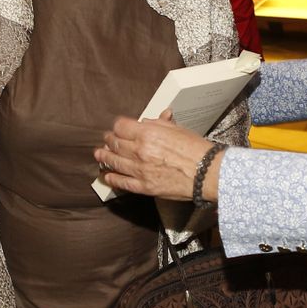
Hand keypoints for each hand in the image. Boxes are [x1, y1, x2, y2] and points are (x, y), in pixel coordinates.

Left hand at [95, 111, 217, 202]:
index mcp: (147, 133)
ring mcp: (140, 170)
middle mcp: (139, 150)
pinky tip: (107, 176)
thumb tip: (147, 121)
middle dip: (109, 140)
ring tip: (99, 155)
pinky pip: (122, 182)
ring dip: (104, 157)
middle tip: (106, 140)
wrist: (207, 172)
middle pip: (115, 143)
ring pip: (114, 162)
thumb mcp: (177, 129)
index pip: (121, 126)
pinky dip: (112, 178)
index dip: (117, 126)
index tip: (116, 128)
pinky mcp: (144, 187)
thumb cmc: (196, 149)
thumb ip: (159, 124)